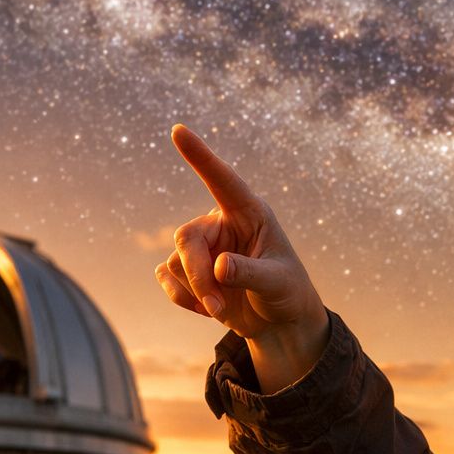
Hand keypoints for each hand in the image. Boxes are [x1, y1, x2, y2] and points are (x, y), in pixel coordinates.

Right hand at [156, 124, 328, 392]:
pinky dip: (183, 298)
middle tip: (215, 305)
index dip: (200, 156)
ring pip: (176, 262)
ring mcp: (203, 246)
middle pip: (187, 237)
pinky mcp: (188, 269)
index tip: (178, 131)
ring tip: (221, 309)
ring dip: (195, 292)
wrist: (277, 322)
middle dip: (197, 274)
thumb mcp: (277, 283)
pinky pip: (167, 277)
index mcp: (250, 213)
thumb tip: (219, 267)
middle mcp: (222, 224)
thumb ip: (251, 273)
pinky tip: (207, 308)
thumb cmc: (286, 292)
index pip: (222, 180)